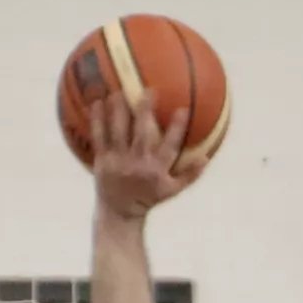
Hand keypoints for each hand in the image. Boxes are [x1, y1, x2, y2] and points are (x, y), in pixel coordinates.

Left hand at [92, 94, 204, 218]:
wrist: (119, 212)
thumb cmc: (148, 197)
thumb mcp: (172, 191)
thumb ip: (190, 174)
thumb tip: (207, 157)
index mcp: (156, 170)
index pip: (170, 147)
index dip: (176, 129)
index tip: (183, 109)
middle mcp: (137, 164)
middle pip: (142, 135)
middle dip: (145, 112)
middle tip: (148, 90)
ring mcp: (118, 162)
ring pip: (118, 133)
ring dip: (118, 111)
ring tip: (118, 90)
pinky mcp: (102, 161)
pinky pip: (98, 137)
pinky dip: (97, 120)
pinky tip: (96, 102)